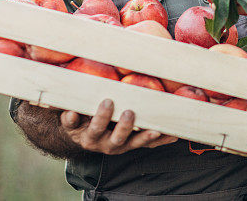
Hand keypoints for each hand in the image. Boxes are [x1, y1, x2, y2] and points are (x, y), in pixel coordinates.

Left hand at [60, 99, 177, 154]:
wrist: (78, 129)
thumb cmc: (112, 126)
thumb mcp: (130, 132)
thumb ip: (149, 130)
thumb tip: (177, 131)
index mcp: (122, 143)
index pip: (137, 143)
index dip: (146, 138)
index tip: (156, 130)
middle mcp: (106, 143)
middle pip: (116, 139)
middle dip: (124, 127)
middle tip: (130, 112)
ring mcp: (88, 136)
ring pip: (95, 131)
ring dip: (101, 118)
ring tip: (107, 102)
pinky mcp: (72, 127)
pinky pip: (69, 123)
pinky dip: (70, 117)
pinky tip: (71, 110)